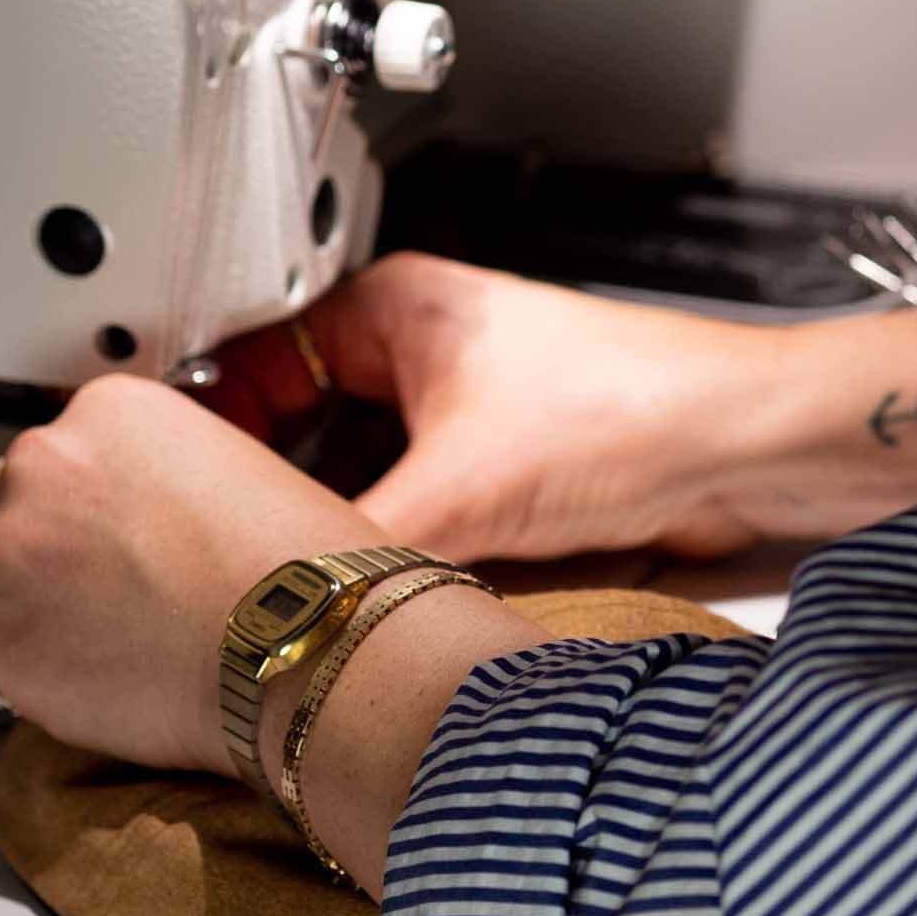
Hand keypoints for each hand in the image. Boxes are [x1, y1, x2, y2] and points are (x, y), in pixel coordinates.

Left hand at [0, 376, 373, 774]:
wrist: (305, 648)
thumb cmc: (297, 566)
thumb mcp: (231, 465)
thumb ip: (155, 474)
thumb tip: (130, 511)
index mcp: (103, 410)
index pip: (60, 448)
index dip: (89, 500)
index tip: (112, 533)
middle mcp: (41, 469)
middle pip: (10, 504)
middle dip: (48, 544)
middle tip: (114, 586)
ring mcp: (10, 561)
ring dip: (29, 603)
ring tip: (109, 633)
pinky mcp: (5, 649)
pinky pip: (4, 659)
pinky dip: (44, 671)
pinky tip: (111, 673)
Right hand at [210, 253, 916, 564]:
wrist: (755, 453)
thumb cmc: (639, 416)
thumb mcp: (459, 498)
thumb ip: (348, 553)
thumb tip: (266, 609)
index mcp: (393, 306)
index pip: (248, 358)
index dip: (202, 428)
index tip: (161, 493)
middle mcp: (421, 351)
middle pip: (294, 427)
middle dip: (268, 493)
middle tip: (215, 556)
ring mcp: (461, 412)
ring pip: (352, 477)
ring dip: (334, 529)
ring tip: (290, 582)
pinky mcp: (501, 471)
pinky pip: (409, 515)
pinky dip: (389, 553)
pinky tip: (369, 594)